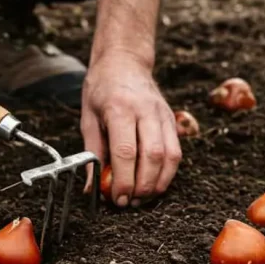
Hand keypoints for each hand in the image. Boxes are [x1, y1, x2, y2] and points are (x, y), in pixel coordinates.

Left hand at [80, 53, 180, 206]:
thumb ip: (92, 154)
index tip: (117, 198)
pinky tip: (155, 183)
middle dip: (142, 186)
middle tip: (130, 202)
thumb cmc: (102, 89)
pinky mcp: (171, 120)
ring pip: (170, 156)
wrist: (124, 61)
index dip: (123, 180)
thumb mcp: (88, 119)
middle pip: (152, 156)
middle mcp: (145, 110)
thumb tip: (92, 188)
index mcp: (119, 108)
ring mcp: (162, 115)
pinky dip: (168, 173)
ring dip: (158, 183)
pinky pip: (176, 152)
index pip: (125, 151)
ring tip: (143, 197)